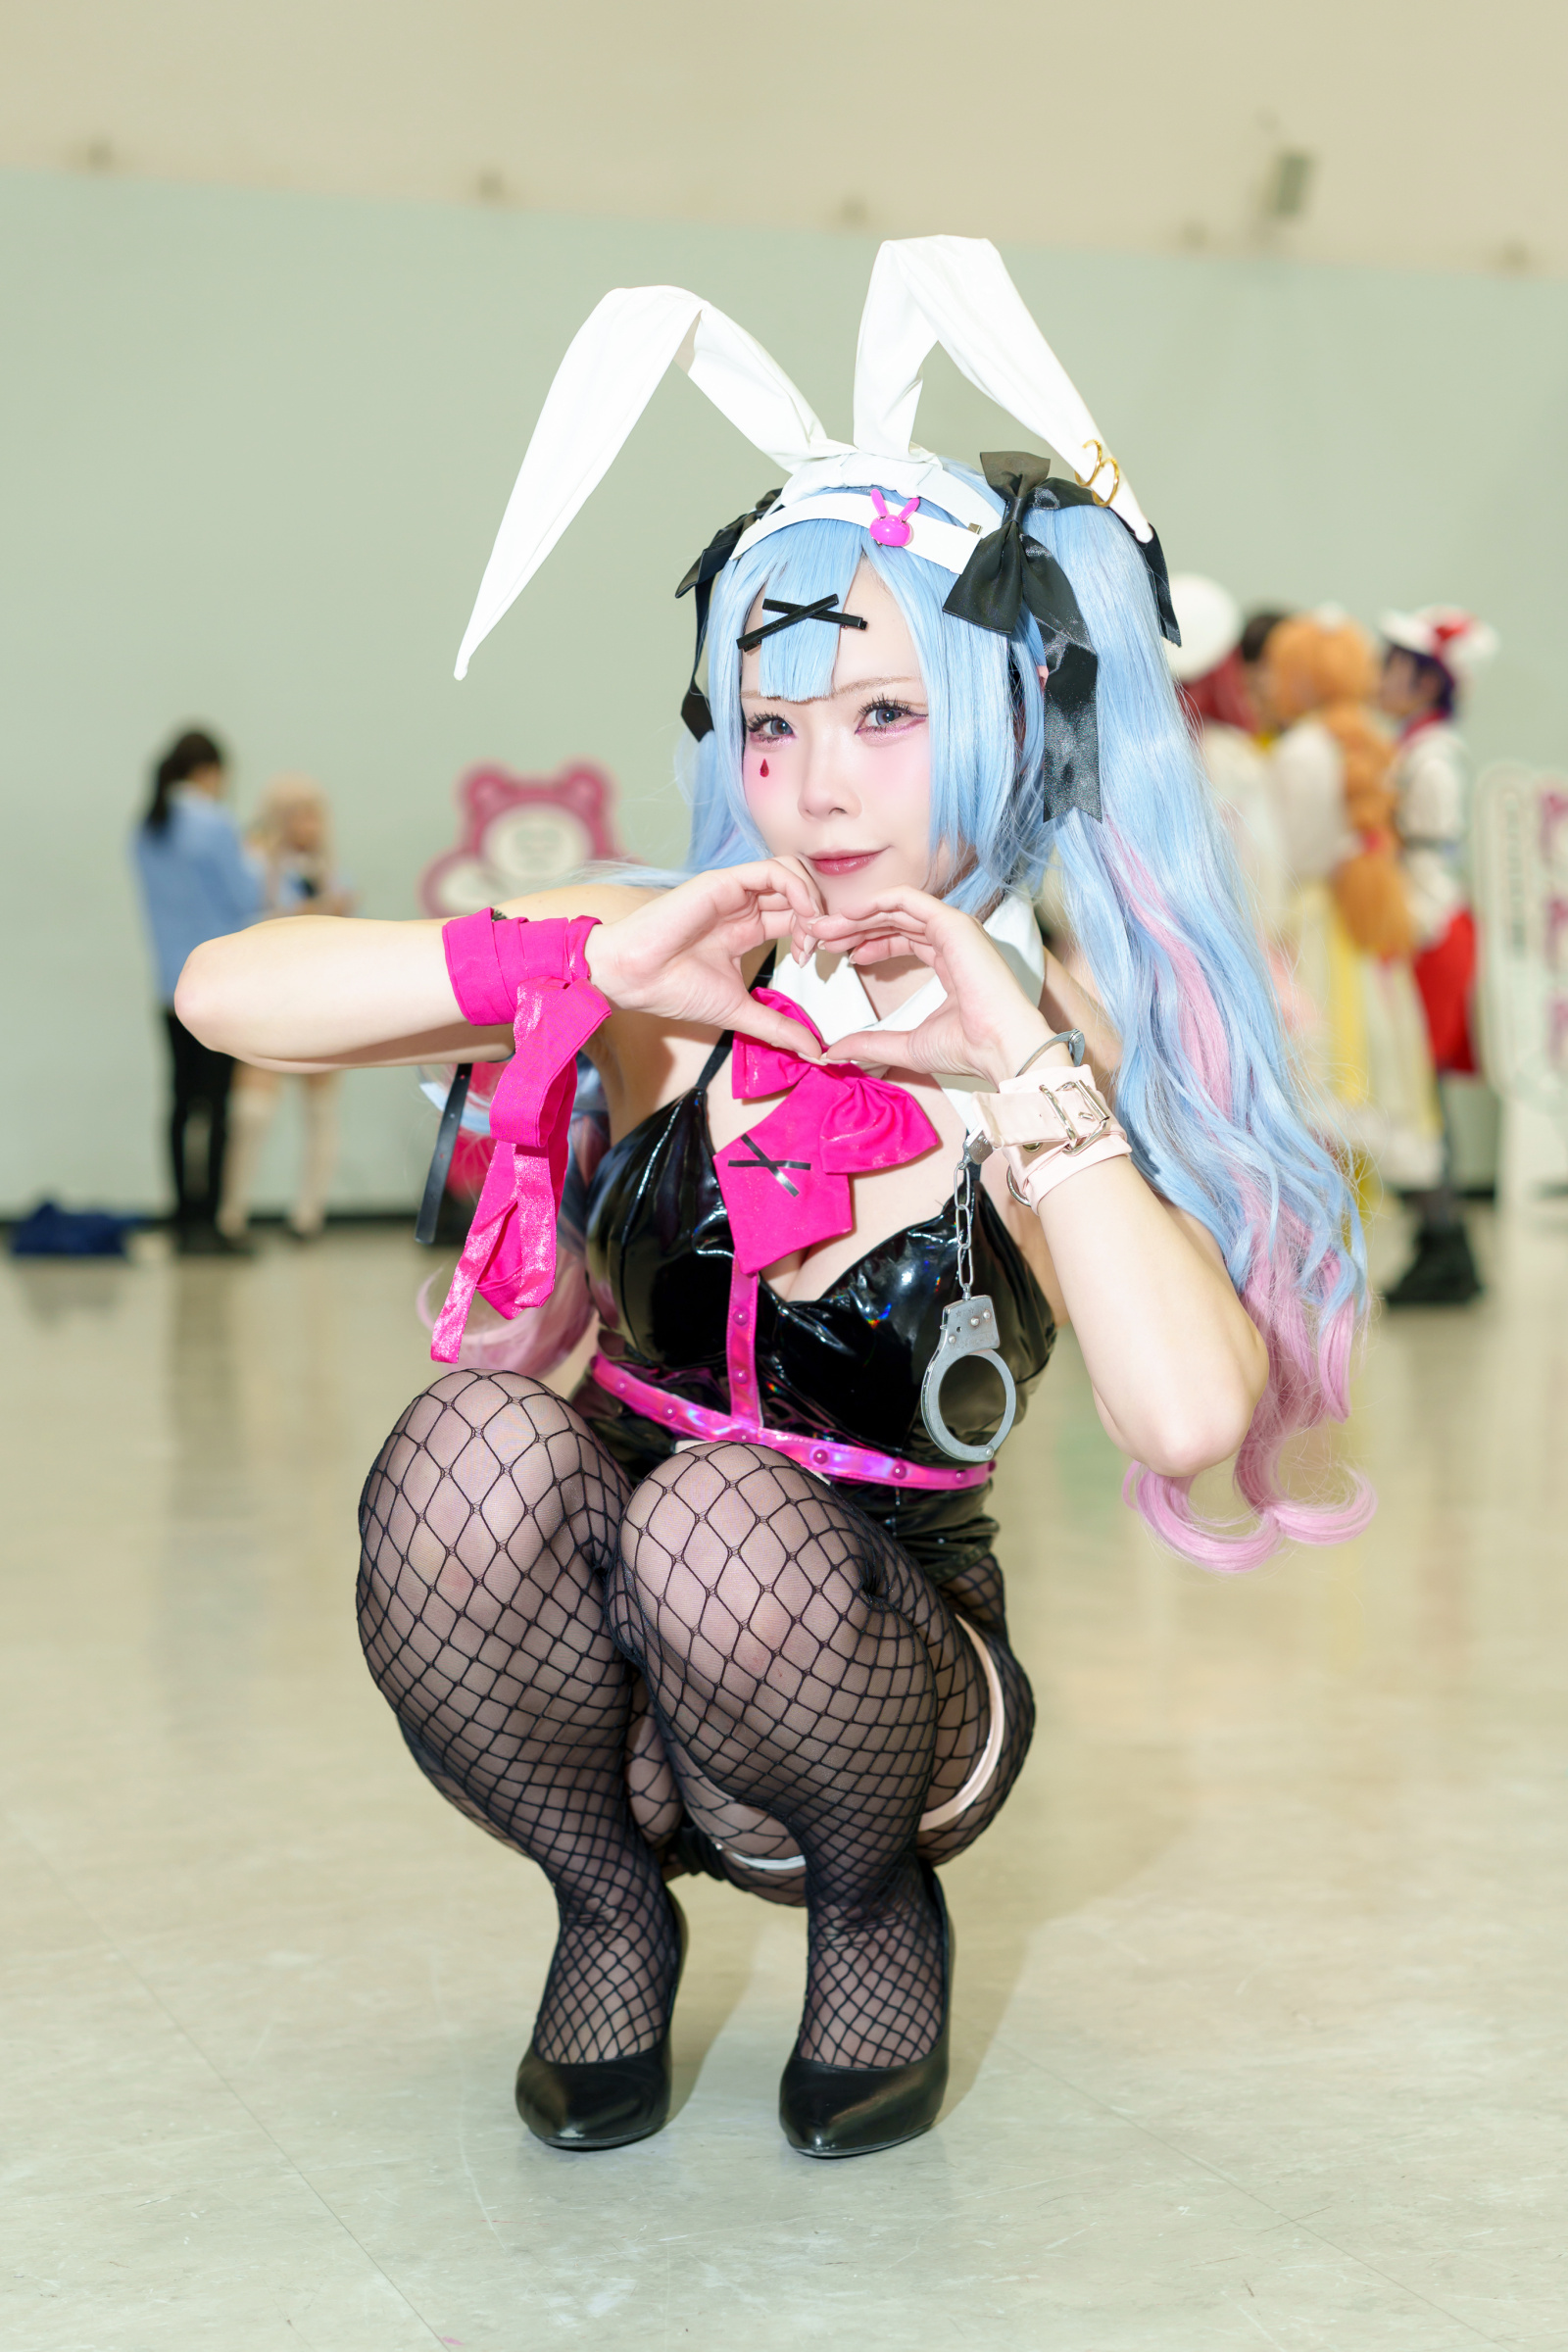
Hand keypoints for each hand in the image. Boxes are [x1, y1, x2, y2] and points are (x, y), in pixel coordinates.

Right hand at [585, 860, 826, 1057]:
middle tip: (823, 944)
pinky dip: (798, 889)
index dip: (814, 935)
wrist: (636, 979)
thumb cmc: (673, 990)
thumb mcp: (740, 1011)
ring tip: (812, 930)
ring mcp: (735, 892)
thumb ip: (778, 1027)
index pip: (796, 917)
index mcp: (747, 930)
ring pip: (792, 873)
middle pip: (799, 892)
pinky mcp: (725, 882)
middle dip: (821, 915)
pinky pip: (774, 870)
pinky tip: (802, 917)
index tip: (814, 962)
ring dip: (813, 899)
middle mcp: (744, 906)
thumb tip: (815, 1053)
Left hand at [803, 889, 1061, 1086]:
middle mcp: (953, 940)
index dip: (867, 942)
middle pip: (894, 922)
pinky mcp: (953, 923)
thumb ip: (871, 1043)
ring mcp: (955, 928)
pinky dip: (877, 902)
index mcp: (949, 961)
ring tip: (827, 928)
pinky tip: (849, 914)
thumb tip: (834, 1051)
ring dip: (859, 915)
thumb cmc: (967, 1048)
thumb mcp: (906, 1045)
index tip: (839, 954)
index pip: (901, 939)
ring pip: (897, 909)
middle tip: (821, 936)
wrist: (999, 1047)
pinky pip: (908, 899)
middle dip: (855, 927)